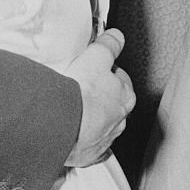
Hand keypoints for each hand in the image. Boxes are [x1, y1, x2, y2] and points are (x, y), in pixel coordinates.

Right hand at [63, 29, 134, 166]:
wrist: (65, 124)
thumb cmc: (83, 93)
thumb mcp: (97, 57)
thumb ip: (109, 45)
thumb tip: (117, 36)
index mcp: (124, 96)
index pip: (122, 80)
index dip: (110, 71)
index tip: (99, 68)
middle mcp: (119, 120)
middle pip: (114, 104)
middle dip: (103, 96)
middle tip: (85, 87)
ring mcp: (105, 138)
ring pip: (102, 125)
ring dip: (93, 117)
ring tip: (75, 108)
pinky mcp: (89, 153)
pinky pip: (89, 145)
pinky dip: (82, 138)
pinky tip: (72, 130)